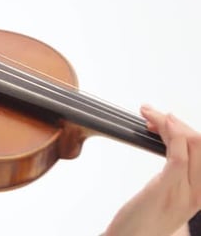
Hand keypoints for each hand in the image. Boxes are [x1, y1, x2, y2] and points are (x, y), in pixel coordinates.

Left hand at [104, 105, 200, 235]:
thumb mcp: (164, 194)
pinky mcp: (165, 190)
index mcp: (200, 191)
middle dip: (178, 122)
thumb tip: (170, 146)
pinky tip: (159, 123)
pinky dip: (170, 134)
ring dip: (169, 122)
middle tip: (152, 113)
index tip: (164, 120)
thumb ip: (174, 174)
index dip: (186, 129)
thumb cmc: (140, 220)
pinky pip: (177, 157)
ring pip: (193, 145)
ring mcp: (185, 192)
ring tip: (148, 114)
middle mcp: (199, 192)